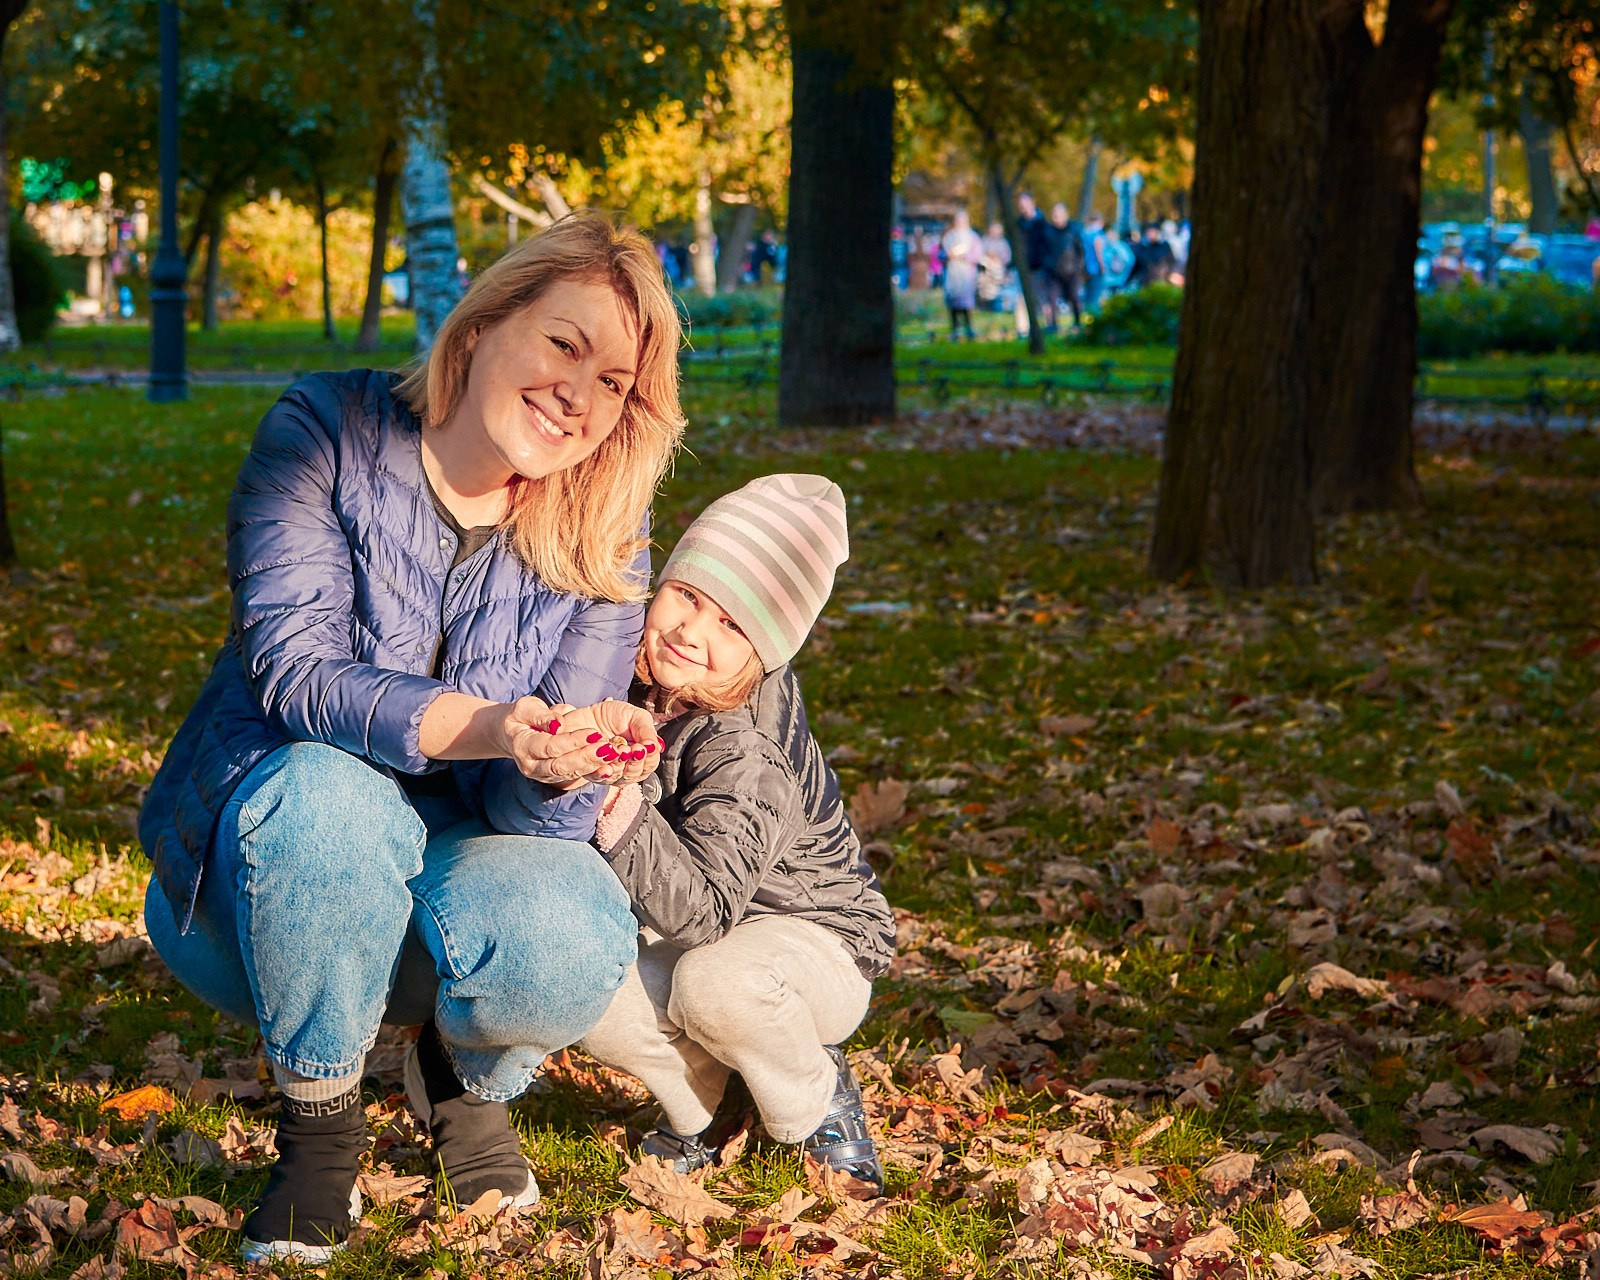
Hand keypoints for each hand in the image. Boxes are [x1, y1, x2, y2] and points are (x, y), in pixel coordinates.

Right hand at [497, 696, 624, 787]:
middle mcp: (531, 766)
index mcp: (522, 747)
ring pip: (570, 774)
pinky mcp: (554, 778)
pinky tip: (609, 763)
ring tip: (613, 754)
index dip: (573, 741)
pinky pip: (575, 776)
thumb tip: (558, 724)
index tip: (595, 733)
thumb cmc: (522, 716)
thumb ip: (541, 715)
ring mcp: (543, 776)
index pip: (550, 746)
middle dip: (587, 757)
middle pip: (561, 766)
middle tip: (609, 748)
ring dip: (593, 765)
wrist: (514, 733)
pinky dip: (592, 770)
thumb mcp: (527, 708)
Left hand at [550, 698, 662, 789]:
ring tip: (617, 750)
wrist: (587, 714)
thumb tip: (656, 746)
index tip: (643, 747)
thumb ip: (647, 731)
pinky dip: (602, 772)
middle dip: (633, 762)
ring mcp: (609, 773)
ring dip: (618, 766)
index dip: (648, 758)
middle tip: (630, 748)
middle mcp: (626, 768)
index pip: (649, 764)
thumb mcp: (636, 717)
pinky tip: (604, 765)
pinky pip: (597, 778)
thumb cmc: (614, 715)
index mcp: (641, 756)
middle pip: (635, 774)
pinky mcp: (591, 773)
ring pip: (617, 778)